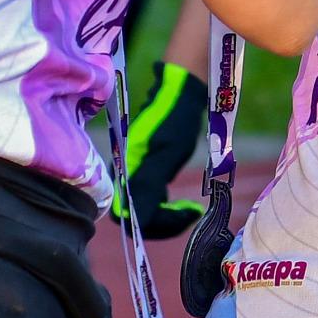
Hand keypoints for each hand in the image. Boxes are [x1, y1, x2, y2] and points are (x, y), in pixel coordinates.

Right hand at [115, 60, 207, 241]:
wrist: (180, 93)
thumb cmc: (176, 119)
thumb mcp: (168, 152)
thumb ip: (148, 184)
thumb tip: (134, 219)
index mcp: (127, 171)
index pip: (129, 216)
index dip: (156, 224)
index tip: (184, 213)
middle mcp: (125, 175)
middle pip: (135, 219)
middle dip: (164, 223)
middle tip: (191, 213)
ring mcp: (134, 175)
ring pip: (143, 213)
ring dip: (167, 218)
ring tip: (190, 210)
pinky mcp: (143, 174)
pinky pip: (149, 203)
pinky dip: (167, 210)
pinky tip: (183, 204)